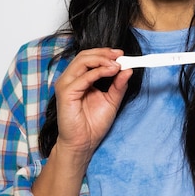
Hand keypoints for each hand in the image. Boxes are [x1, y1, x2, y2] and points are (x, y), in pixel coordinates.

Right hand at [52, 48, 132, 162]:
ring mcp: (66, 85)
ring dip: (102, 59)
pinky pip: (83, 77)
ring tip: (117, 64)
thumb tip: (128, 69)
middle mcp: (70, 80)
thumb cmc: (93, 123)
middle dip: (104, 53)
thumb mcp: (112, 100)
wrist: (84, 143)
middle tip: (120, 55)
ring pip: (82, 61)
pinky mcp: (66, 93)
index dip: (105, 53)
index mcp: (79, 79)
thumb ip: (118, 85)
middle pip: (84, 55)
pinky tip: (111, 71)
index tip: (122, 54)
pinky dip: (99, 71)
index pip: (89, 58)